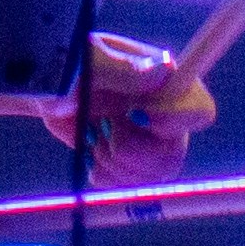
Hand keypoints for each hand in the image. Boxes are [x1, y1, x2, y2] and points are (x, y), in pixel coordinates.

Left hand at [73, 30, 215, 180]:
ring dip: (114, 162)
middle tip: (104, 129)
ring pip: (149, 178)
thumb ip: (125, 68)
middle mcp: (162, 113)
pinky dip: (103, 173)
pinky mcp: (125, 161)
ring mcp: (146, 140)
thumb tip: (163, 71)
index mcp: (164, 81)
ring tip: (94, 135)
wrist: (46, 85)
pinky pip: (124, 185)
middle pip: (173, 157)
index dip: (175, 122)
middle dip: (132, 152)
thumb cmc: (70, 60)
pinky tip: (90, 150)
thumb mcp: (92, 60)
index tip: (136, 114)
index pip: (198, 111)